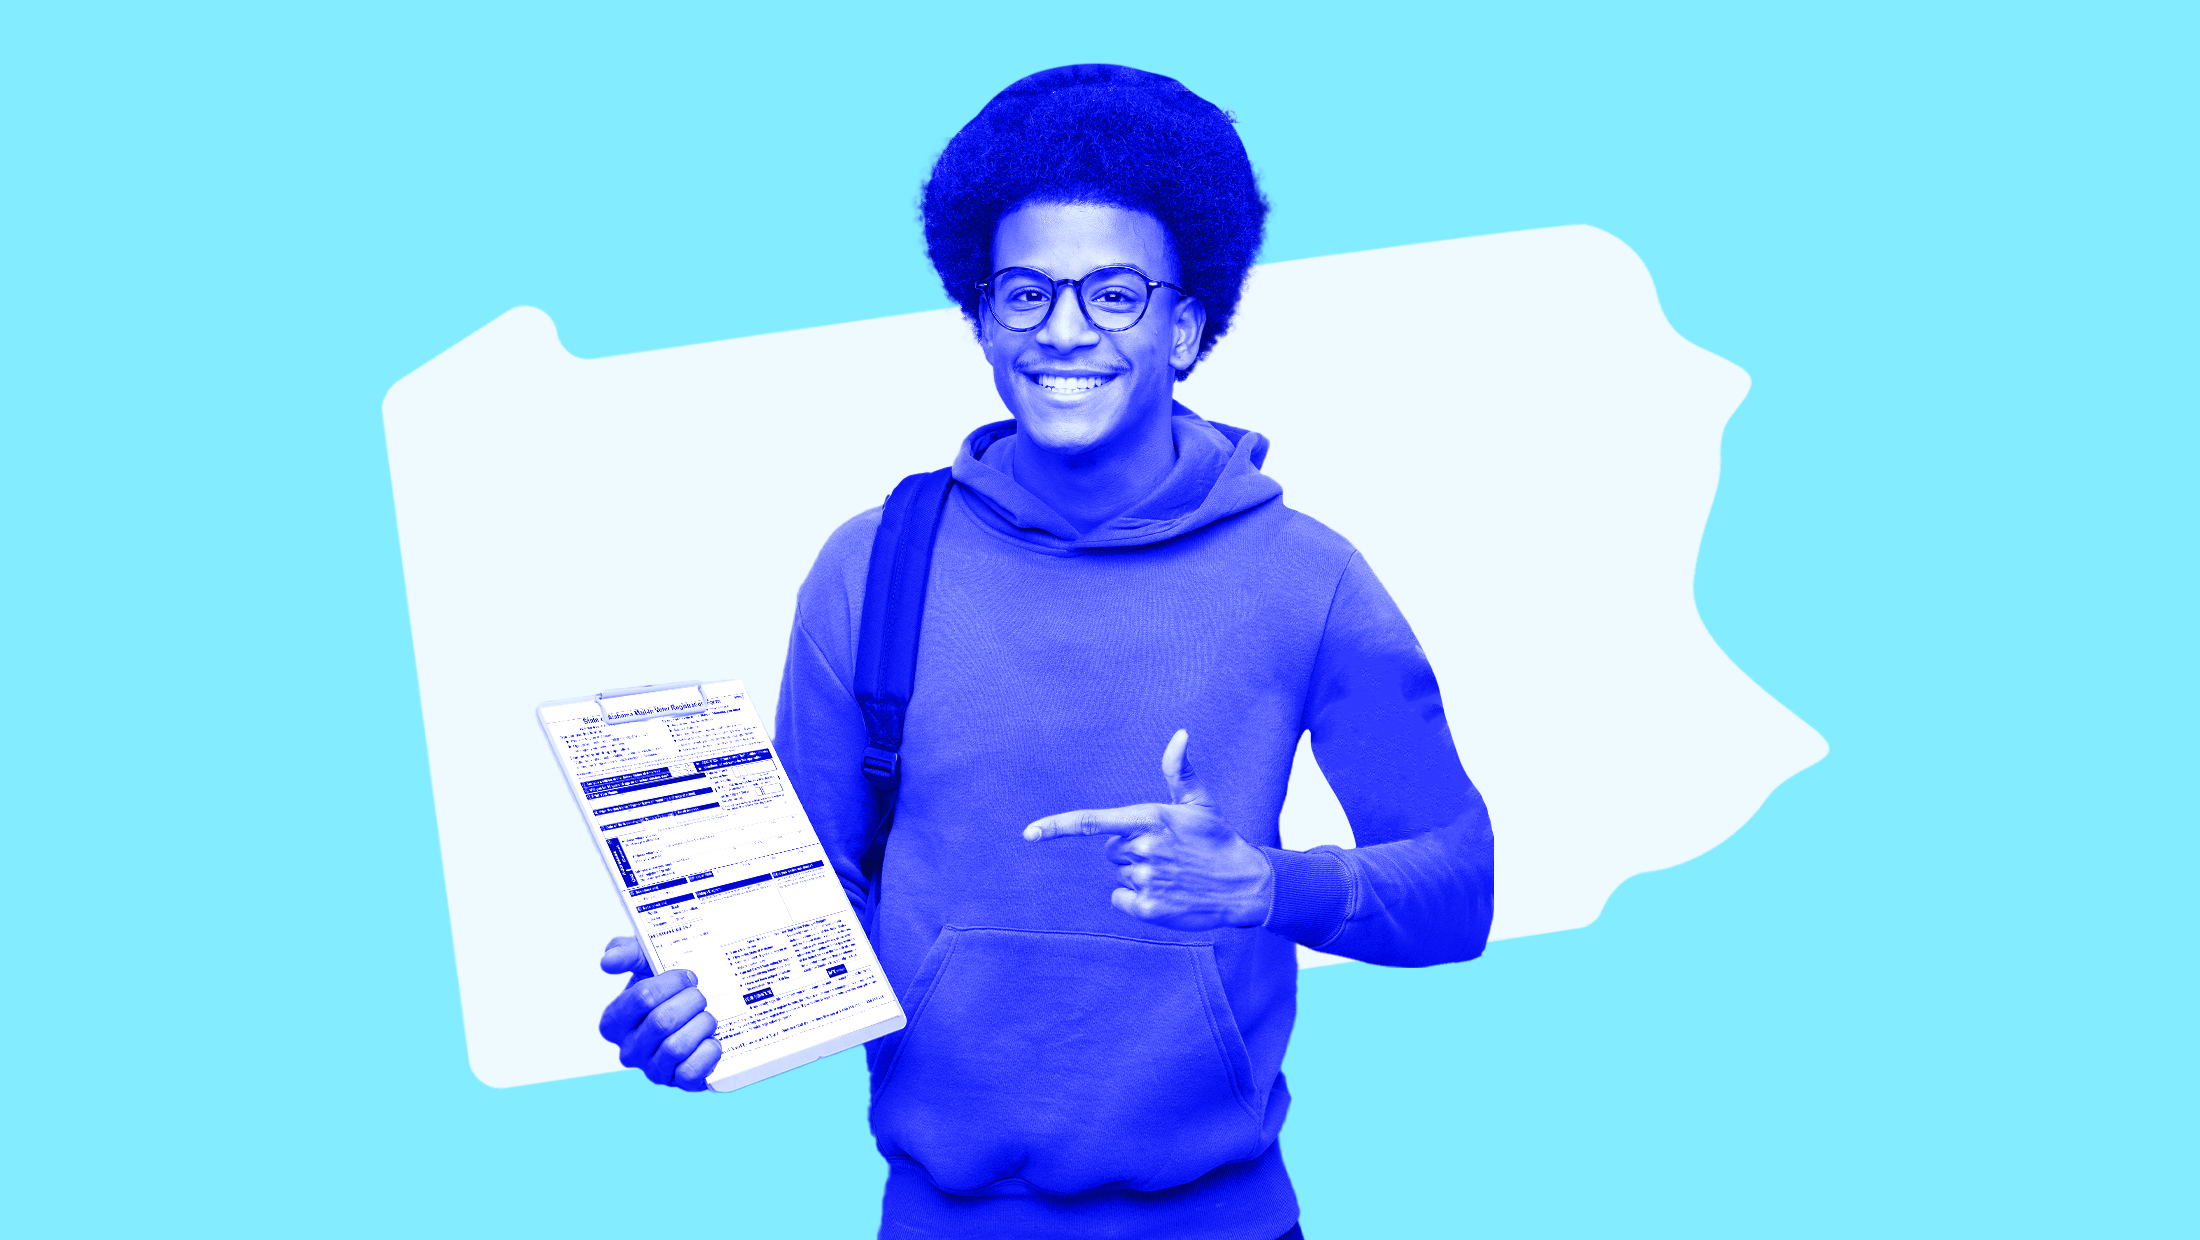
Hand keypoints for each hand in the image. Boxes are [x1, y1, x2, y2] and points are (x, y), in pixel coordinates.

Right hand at [597, 936, 721, 1090]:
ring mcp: (653, 1070)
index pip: (642, 997)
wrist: (698, 1009)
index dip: (672, 982)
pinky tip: (712, 1040)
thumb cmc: (666, 988)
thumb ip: (625, 953)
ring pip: (677, 1046)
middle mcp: (629, 1050)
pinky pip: (692, 1072)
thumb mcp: (645, 962)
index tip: (687, 976)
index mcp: (614, 1022)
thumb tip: (607, 961)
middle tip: (700, 995)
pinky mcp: (679, 1083)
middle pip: (662, 1021)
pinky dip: (708, 1053)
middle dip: (690, 1001)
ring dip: (701, 1024)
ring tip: (707, 1016)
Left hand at [1023, 730, 1273, 930]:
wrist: (1244, 883)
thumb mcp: (1199, 802)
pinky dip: (1137, 900)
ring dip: (1141, 874)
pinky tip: (1167, 893)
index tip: (1029, 833)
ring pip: (1121, 874)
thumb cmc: (1216, 839)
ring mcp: (1146, 879)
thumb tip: (1181, 734)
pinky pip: (1122, 898)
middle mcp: (1143, 848)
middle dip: (1132, 851)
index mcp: (1149, 818)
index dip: (1057, 827)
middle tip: (1167, 853)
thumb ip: (1179, 770)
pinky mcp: (1149, 907)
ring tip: (1174, 873)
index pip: (1091, 822)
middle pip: (1111, 851)